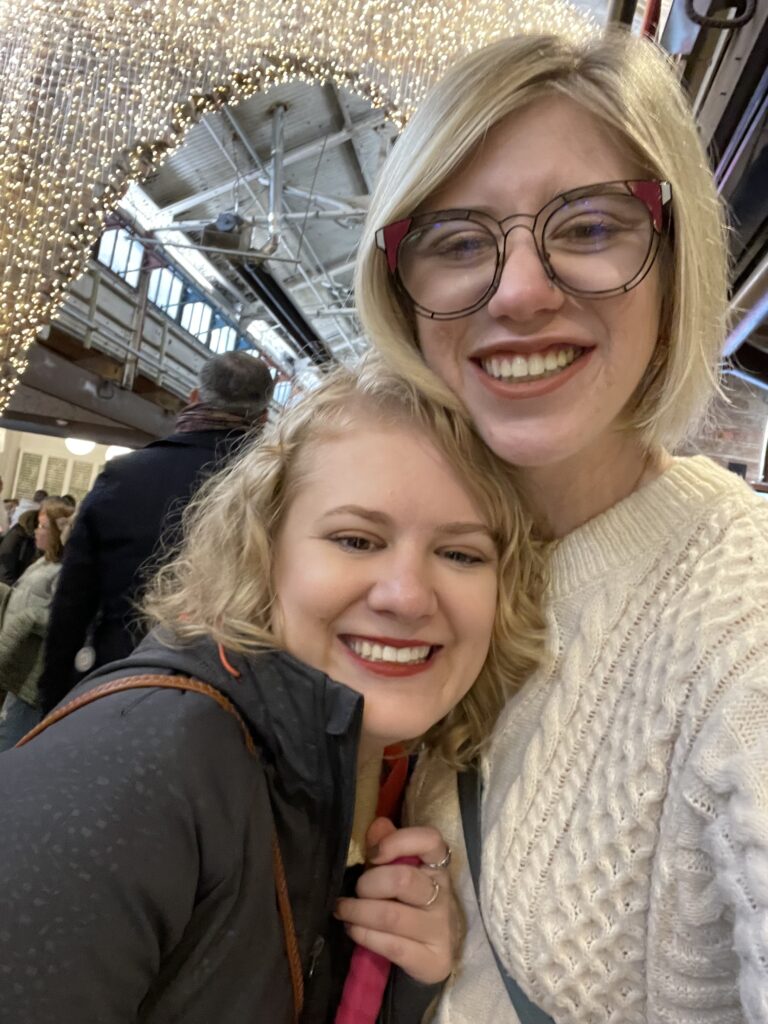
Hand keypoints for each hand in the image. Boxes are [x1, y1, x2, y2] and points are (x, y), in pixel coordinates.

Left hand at [334, 817, 459, 983]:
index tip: (373, 854)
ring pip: (392, 916)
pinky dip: (365, 936)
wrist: (430, 954)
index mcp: (437, 866)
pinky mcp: (434, 961)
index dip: (398, 842)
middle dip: (368, 884)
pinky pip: (392, 946)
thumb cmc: (408, 903)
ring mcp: (441, 929)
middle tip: (355, 890)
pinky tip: (353, 930)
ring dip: (358, 912)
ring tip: (343, 910)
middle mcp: (444, 895)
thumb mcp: (398, 871)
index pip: (430, 840)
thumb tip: (377, 824)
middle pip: (403, 879)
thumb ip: (387, 846)